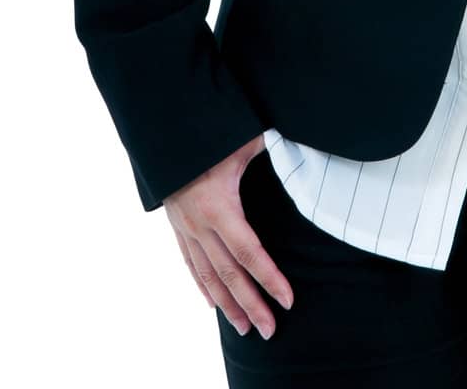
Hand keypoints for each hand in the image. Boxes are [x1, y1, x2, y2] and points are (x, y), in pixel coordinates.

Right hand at [164, 135, 293, 337]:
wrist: (166, 136)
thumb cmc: (210, 136)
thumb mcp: (243, 140)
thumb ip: (271, 147)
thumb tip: (301, 144)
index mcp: (220, 206)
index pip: (249, 252)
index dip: (269, 278)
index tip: (287, 300)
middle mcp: (201, 225)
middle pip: (229, 274)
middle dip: (252, 304)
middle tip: (269, 330)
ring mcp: (186, 229)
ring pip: (208, 276)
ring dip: (228, 305)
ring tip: (245, 328)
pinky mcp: (177, 228)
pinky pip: (191, 264)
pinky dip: (203, 287)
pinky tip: (214, 305)